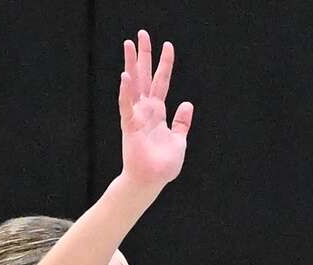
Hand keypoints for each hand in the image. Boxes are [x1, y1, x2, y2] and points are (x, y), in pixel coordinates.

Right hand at [118, 30, 192, 190]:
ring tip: (129, 44)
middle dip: (144, 55)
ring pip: (134, 84)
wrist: (151, 182)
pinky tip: (125, 76)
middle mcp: (146, 110)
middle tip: (141, 34)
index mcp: (158, 112)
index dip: (165, 64)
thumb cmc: (163, 165)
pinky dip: (126, 92)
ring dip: (132, 64)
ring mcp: (137, 116)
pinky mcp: (130, 126)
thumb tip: (187, 104)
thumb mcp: (179, 141)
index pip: (162, 82)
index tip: (168, 45)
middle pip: (145, 76)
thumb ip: (181, 122)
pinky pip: (126, 106)